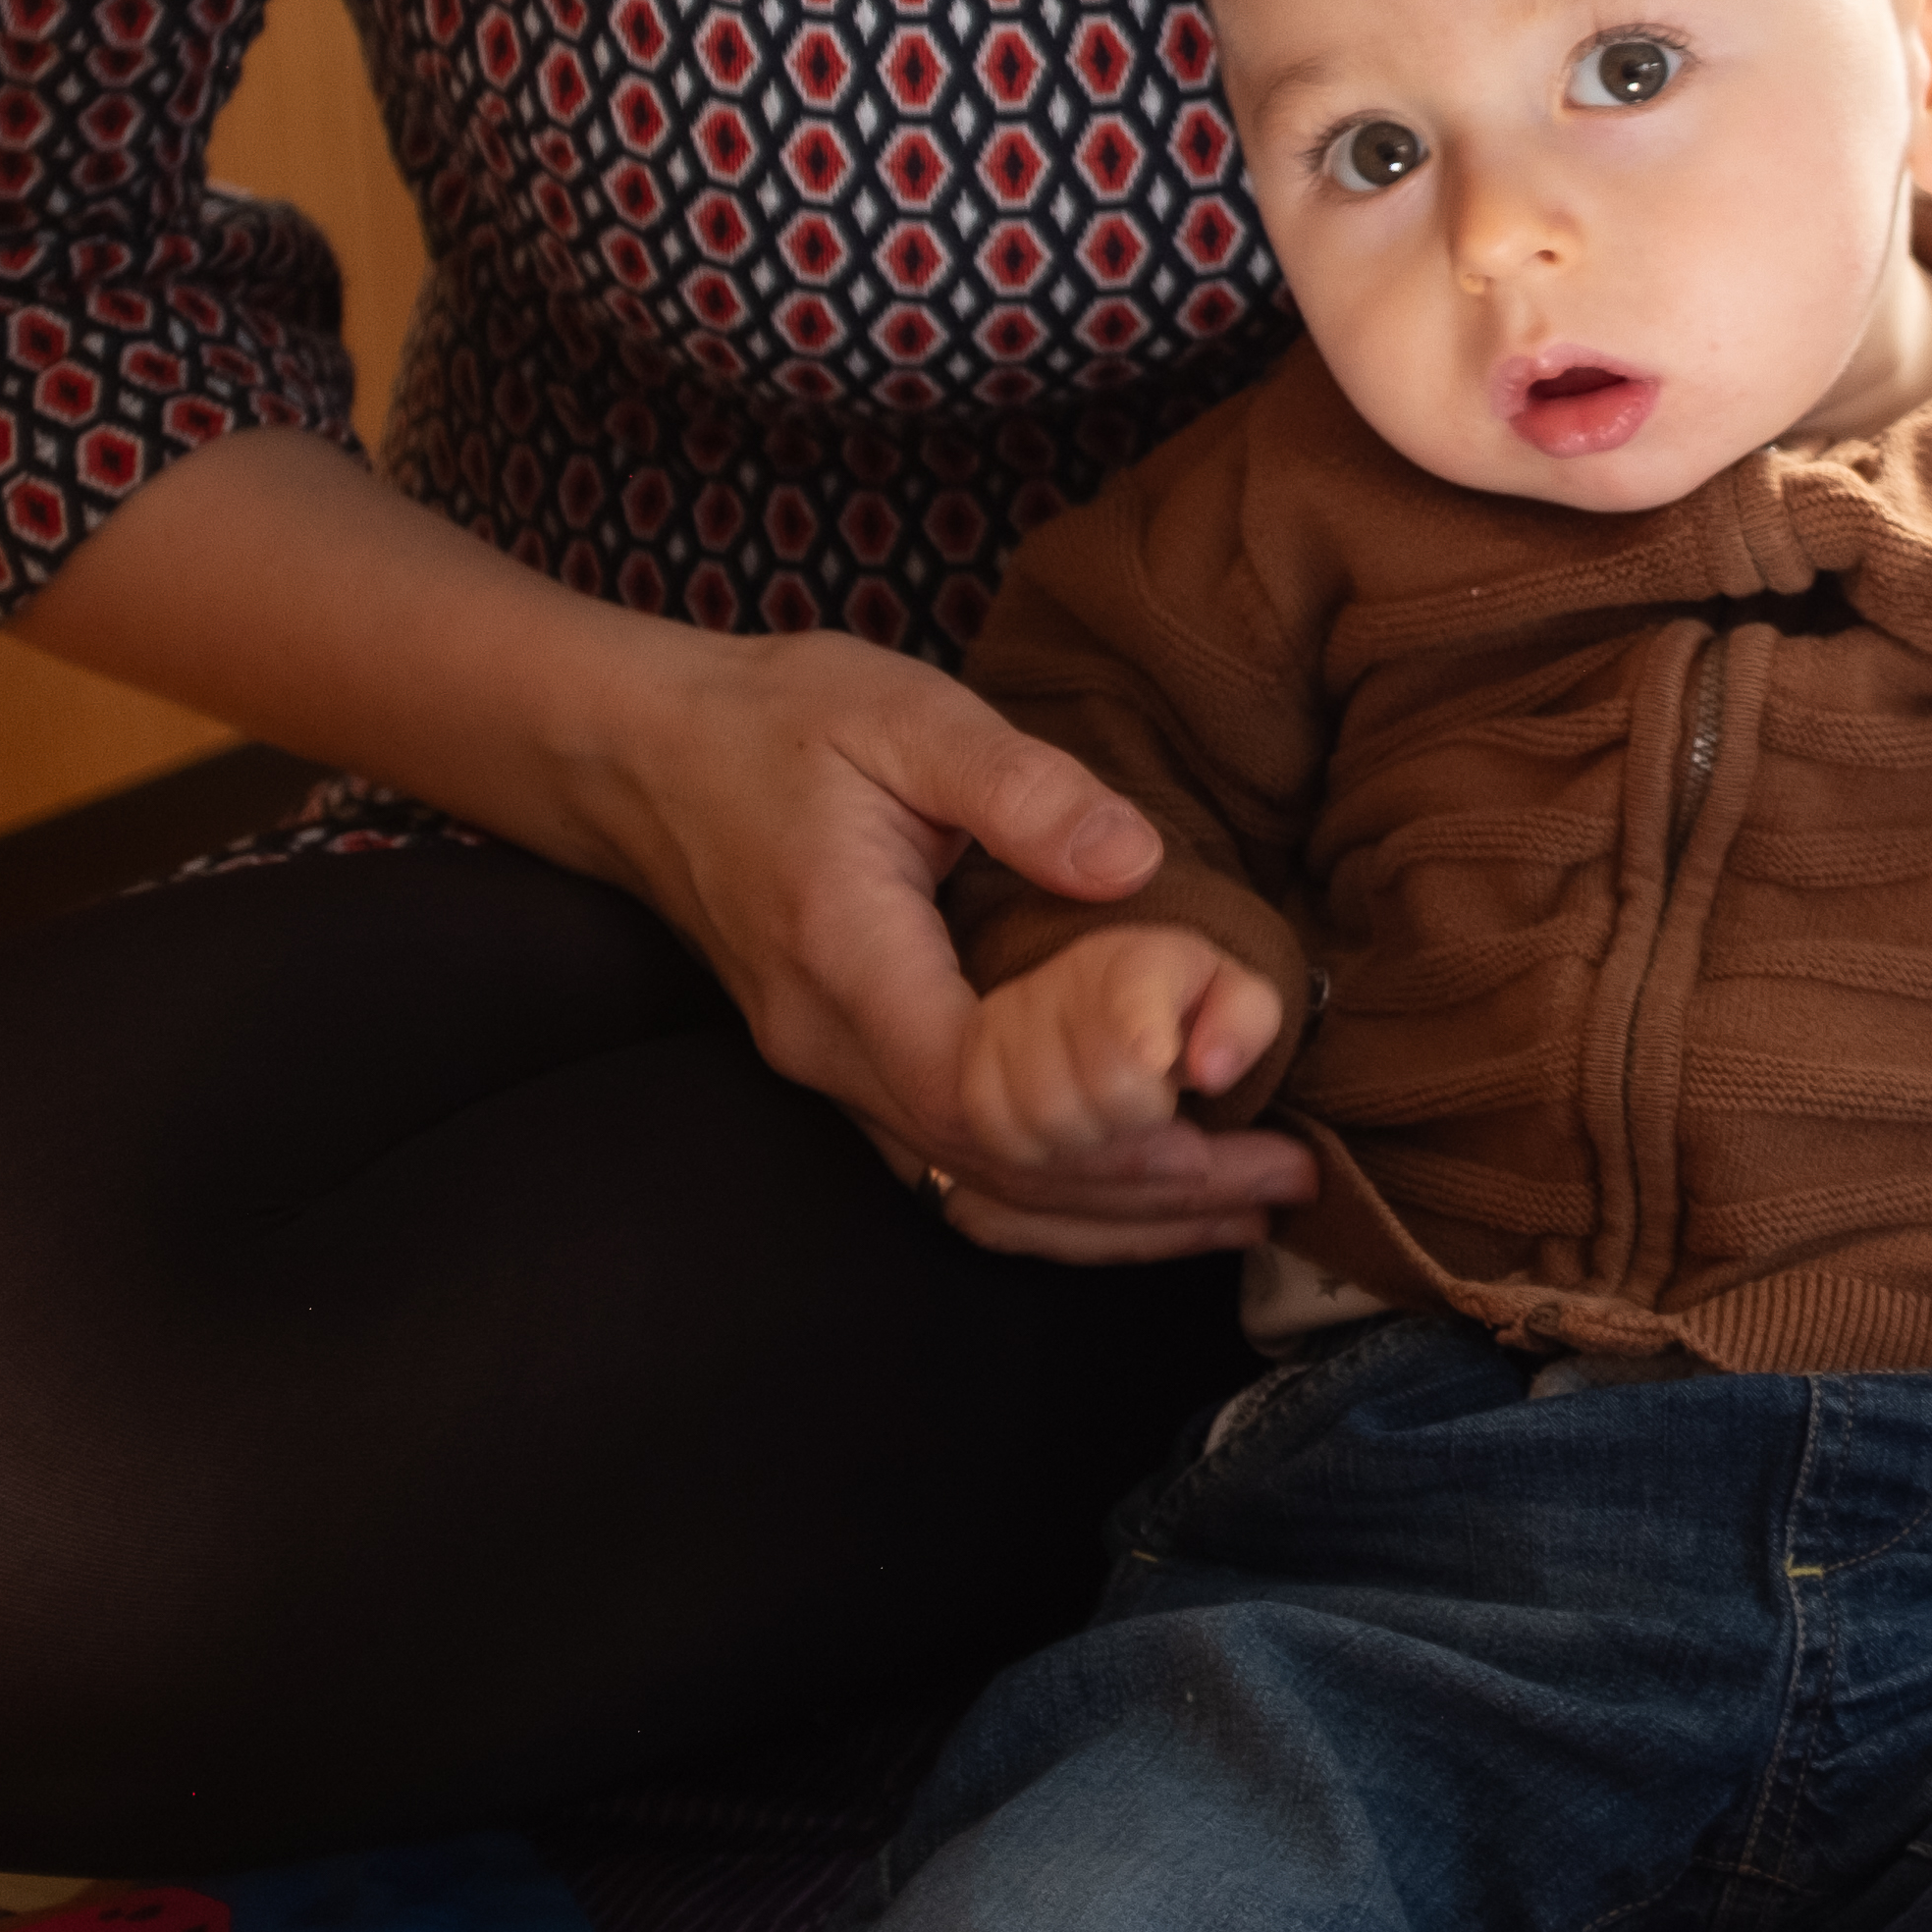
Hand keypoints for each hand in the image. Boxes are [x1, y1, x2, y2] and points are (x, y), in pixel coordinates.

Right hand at [571, 627, 1314, 1262]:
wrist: (643, 754)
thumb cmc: (777, 721)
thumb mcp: (905, 715)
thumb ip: (1021, 787)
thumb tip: (1131, 860)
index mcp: (849, 960)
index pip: (975, 1090)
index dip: (1105, 1116)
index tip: (1227, 1097)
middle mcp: (834, 1047)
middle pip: (997, 1171)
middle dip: (1150, 1189)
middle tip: (1288, 1174)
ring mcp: (832, 1074)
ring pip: (976, 1193)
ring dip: (1113, 1215)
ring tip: (1244, 1205)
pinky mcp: (848, 1071)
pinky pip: (952, 1173)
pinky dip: (1051, 1200)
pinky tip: (1136, 1196)